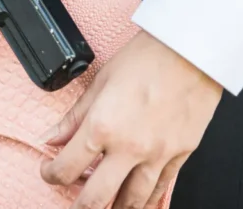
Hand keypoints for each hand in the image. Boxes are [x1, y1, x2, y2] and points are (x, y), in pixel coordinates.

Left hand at [39, 30, 222, 208]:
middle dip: (80, 205)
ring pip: (131, 201)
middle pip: (95, 198)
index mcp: (103, 125)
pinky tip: (138, 200)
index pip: (66, 168)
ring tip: (106, 205)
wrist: (191, 49)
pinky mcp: (180, 154)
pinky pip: (160, 189)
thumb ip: (74, 117)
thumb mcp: (101, 82)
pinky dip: (146, 200)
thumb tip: (52, 137)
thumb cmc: (149, 57)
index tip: (51, 170)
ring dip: (114, 208)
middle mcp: (129, 146)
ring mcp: (157, 154)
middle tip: (76, 199)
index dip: (51, 174)